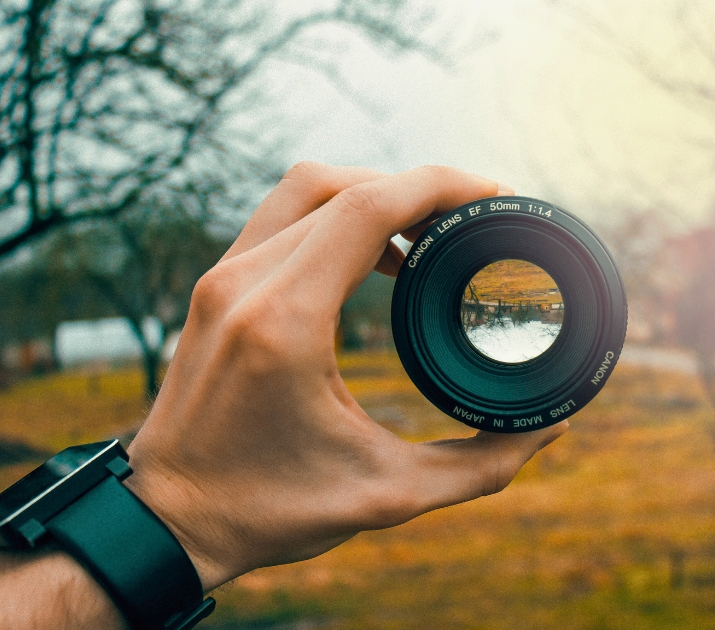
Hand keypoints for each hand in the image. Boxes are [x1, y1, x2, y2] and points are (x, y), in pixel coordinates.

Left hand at [124, 164, 566, 590]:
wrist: (164, 521)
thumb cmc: (266, 512)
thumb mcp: (386, 497)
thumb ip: (479, 466)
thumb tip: (550, 431)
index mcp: (284, 323)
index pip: (368, 207)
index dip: (441, 186)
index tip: (494, 195)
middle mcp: (245, 284)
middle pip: (342, 184)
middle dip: (417, 188)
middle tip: (471, 217)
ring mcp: (221, 279)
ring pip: (306, 189)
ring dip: (372, 193)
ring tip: (427, 234)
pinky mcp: (214, 287)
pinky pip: (281, 217)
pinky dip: (334, 215)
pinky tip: (374, 255)